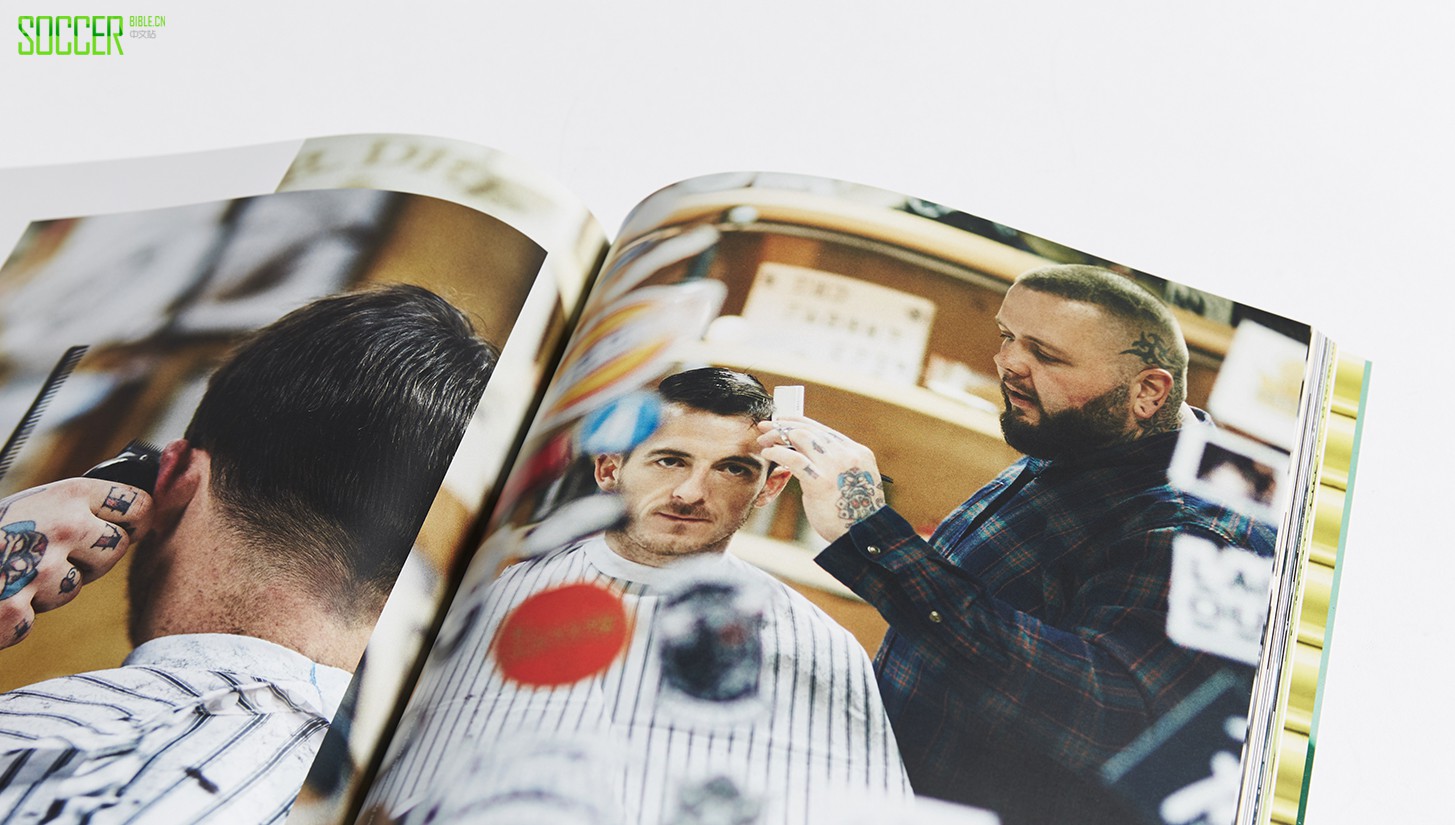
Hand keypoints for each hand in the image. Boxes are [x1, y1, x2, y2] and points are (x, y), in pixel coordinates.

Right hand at [0, 478, 152, 648]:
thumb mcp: (27, 503)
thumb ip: (72, 507)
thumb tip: (131, 510)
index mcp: (66, 494)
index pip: (138, 505)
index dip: (135, 518)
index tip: (130, 524)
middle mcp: (62, 528)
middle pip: (117, 548)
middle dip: (93, 557)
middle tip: (55, 554)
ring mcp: (44, 570)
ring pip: (76, 587)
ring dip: (50, 588)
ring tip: (12, 571)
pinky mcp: (22, 608)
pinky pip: (35, 616)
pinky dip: (16, 614)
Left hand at [756, 416, 885, 543]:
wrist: (861, 535)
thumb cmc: (852, 512)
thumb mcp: (851, 480)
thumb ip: (834, 465)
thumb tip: (805, 454)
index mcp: (857, 452)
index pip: (823, 429)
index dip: (798, 422)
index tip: (782, 422)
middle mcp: (847, 455)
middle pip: (810, 430)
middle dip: (784, 426)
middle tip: (766, 429)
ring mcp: (834, 467)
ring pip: (801, 437)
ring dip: (778, 435)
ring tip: (764, 441)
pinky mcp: (820, 482)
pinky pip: (794, 459)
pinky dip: (777, 452)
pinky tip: (768, 453)